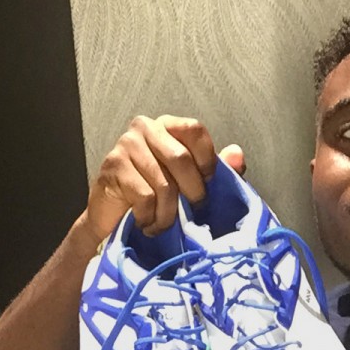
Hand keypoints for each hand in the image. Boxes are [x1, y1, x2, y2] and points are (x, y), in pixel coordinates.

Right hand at [83, 115, 246, 242]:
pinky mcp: (113, 167)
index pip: (194, 130)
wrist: (115, 218)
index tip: (207, 183)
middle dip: (192, 191)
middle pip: (180, 158)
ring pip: (163, 184)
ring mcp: (126, 145)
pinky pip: (145, 198)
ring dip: (170, 213)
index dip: (206, 160)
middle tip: (192, 209)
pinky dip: (151, 218)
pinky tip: (148, 222)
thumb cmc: (158, 196)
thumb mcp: (193, 181)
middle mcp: (145, 127)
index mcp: (168, 126)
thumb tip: (236, 154)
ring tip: (166, 222)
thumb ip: (217, 168)